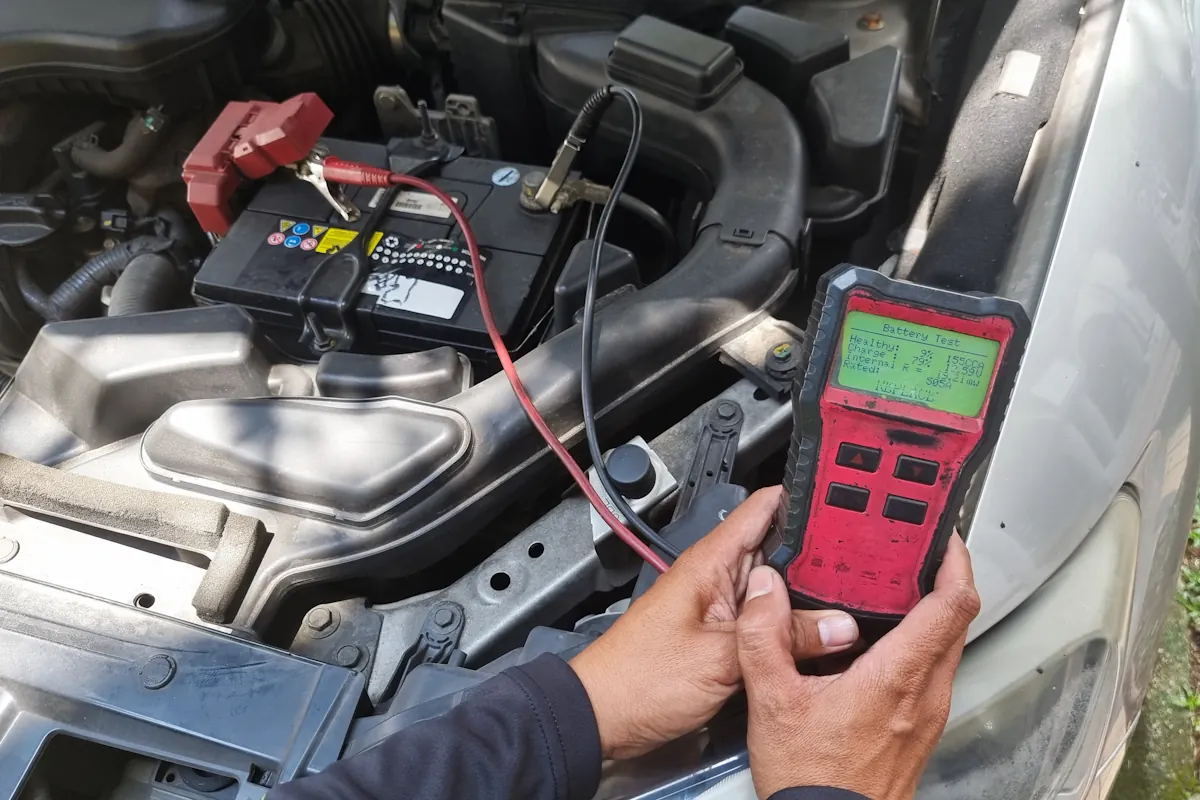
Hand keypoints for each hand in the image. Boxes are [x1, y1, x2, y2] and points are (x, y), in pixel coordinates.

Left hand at [570, 486, 860, 758]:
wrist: (604, 717)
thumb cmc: (640, 679)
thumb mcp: (720, 658)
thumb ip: (780, 637)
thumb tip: (839, 625)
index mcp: (710, 562)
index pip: (762, 509)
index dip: (802, 496)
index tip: (846, 496)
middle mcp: (717, 577)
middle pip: (779, 550)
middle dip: (819, 555)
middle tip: (868, 566)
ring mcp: (719, 607)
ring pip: (774, 590)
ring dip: (807, 595)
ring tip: (855, 600)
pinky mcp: (720, 636)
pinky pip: (764, 621)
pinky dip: (788, 626)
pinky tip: (818, 636)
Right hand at [736, 534, 978, 799]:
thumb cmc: (811, 780)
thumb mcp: (771, 701)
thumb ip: (764, 637)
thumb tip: (764, 589)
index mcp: (897, 677)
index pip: (953, 606)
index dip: (955, 562)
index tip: (943, 538)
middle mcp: (926, 694)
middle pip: (960, 620)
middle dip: (948, 578)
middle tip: (923, 551)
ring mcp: (929, 714)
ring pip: (951, 647)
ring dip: (938, 612)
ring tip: (904, 587)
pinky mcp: (921, 729)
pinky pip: (937, 672)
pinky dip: (924, 643)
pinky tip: (888, 642)